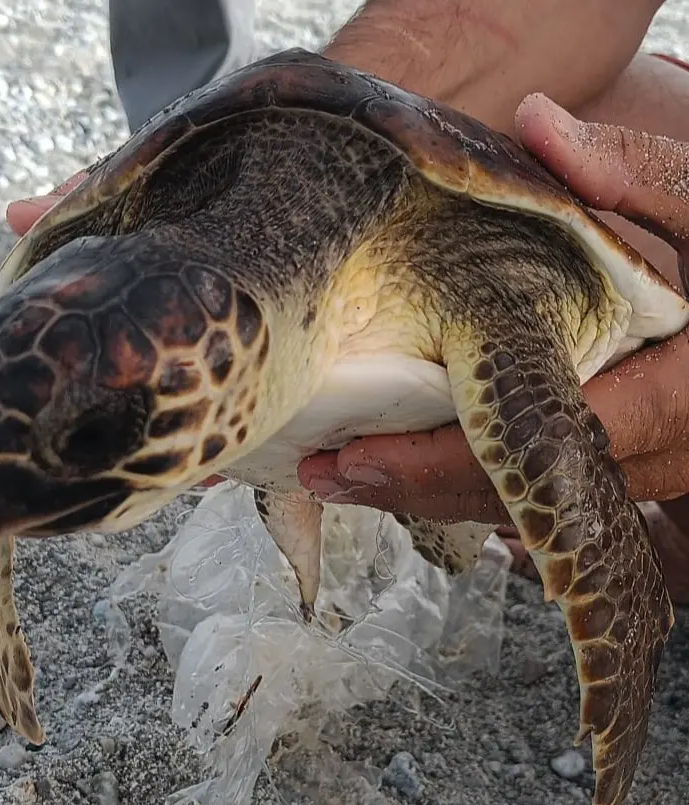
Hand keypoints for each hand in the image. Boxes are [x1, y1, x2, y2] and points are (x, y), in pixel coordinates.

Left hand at [298, 92, 688, 600]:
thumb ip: (639, 177)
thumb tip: (540, 123)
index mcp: (679, 395)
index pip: (540, 441)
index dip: (444, 459)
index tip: (358, 455)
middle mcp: (665, 451)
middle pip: (520, 492)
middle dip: (416, 488)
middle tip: (327, 471)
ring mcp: (649, 471)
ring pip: (526, 505)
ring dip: (434, 495)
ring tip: (348, 474)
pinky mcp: (629, 468)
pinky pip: (542, 496)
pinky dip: (476, 486)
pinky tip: (412, 471)